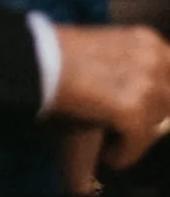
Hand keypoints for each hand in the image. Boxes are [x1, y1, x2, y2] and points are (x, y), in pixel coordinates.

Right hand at [52, 24, 169, 166]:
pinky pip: (137, 144)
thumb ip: (133, 66)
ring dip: (134, 137)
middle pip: (167, 104)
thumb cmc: (62, 54)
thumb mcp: (109, 50)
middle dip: (146, 118)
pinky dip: (123, 155)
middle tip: (120, 124)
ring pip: (154, 127)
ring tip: (109, 136)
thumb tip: (150, 95)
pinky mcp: (132, 110)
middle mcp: (154, 59)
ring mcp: (146, 84)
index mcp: (149, 41)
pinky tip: (108, 153)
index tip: (141, 110)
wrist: (40, 61)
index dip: (157, 98)